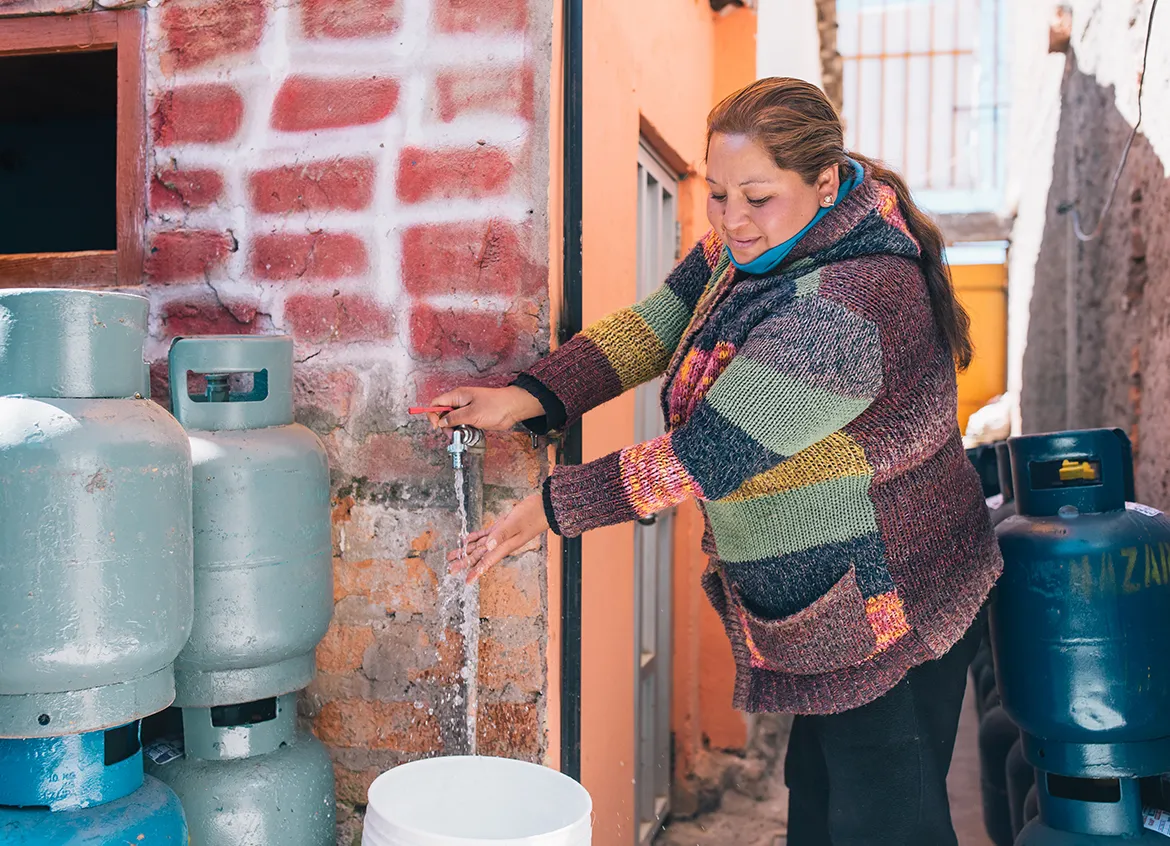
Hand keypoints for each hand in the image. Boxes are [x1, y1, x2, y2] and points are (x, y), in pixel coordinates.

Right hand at [426, 386, 542, 431]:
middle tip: (452, 434)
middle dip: (445, 425)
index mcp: (458, 396)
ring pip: (453, 421)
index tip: (436, 426)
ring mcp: (467, 409)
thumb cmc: (496, 406)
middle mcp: (461, 402)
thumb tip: (441, 421)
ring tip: (463, 434)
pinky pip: (463, 424)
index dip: (433, 414)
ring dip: (455, 429)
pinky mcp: (474, 417)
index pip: (437, 403)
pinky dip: (463, 430)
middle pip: (443, 414)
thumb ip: (454, 418)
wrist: (513, 408)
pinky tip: (469, 433)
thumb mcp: (472, 413)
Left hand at [448, 493, 548, 583]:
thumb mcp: (515, 524)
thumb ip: (501, 534)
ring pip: (480, 546)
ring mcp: (500, 536)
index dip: (476, 571)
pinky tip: (467, 539)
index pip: (487, 561)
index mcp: (505, 545)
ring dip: (466, 551)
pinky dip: (475, 537)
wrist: (543, 508)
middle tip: (451, 569)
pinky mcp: (501, 527)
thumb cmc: (532, 515)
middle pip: (479, 555)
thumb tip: (488, 546)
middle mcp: (501, 543)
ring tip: (453, 556)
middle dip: (465, 562)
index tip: (467, 581)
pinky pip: (485, 535)